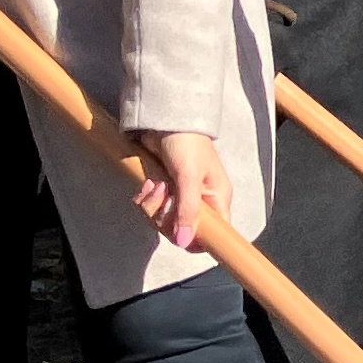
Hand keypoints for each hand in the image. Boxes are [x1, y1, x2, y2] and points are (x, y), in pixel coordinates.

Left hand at [133, 130, 230, 250]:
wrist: (167, 120)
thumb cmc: (187, 145)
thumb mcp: (189, 178)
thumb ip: (188, 211)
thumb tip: (184, 242)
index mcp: (217, 200)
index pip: (216, 234)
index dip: (197, 241)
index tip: (179, 236)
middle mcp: (201, 202)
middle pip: (182, 231)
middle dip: (166, 216)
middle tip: (163, 194)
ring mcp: (180, 198)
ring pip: (163, 220)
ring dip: (153, 204)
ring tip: (154, 184)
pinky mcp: (164, 191)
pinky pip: (150, 208)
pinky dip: (144, 198)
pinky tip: (148, 183)